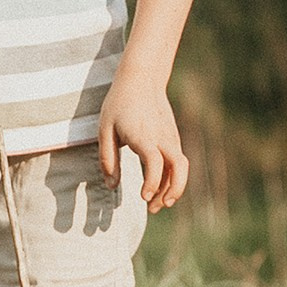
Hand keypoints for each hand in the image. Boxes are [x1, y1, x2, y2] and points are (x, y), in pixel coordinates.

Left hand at [97, 65, 188, 210]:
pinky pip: (176, 161)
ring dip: (173, 188)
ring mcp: (171, 137)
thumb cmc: (119, 104)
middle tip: (156, 207)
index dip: (152, 182)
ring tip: (157, 205)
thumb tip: (112, 186)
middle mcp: (163, 137)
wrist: (142, 78)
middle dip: (172, 190)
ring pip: (181, 166)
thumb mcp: (105, 130)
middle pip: (179, 167)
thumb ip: (107, 159)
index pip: (156, 162)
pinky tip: (158, 188)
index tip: (144, 197)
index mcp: (144, 135)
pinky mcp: (173, 137)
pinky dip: (171, 177)